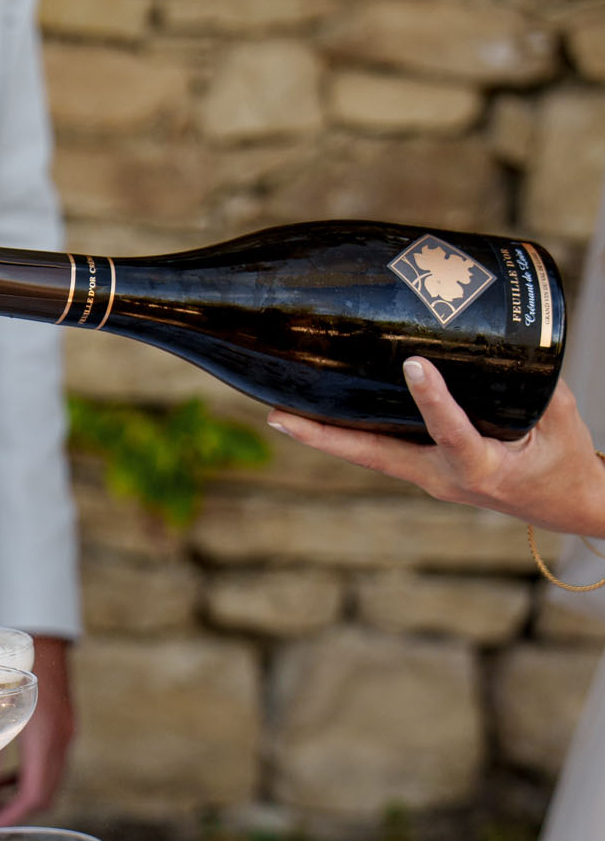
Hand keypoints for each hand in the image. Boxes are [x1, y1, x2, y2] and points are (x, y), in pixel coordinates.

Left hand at [0, 634, 74, 829]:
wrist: (41, 632)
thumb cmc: (8, 663)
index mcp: (44, 736)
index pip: (33, 795)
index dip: (7, 814)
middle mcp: (61, 738)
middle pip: (44, 794)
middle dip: (13, 809)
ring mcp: (65, 732)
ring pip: (48, 781)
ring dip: (20, 793)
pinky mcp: (62, 724)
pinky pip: (49, 763)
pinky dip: (26, 775)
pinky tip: (2, 772)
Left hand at [268, 361, 604, 537]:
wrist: (561, 504)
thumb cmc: (562, 460)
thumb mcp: (559, 420)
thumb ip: (531, 381)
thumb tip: (501, 336)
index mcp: (481, 468)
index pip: (452, 431)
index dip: (432, 400)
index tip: (414, 366)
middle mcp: (443, 477)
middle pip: (374, 455)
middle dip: (324, 437)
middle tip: (279, 417)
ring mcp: (428, 477)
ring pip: (369, 454)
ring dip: (324, 436)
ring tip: (279, 415)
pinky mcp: (424, 471)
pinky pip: (381, 449)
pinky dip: (350, 433)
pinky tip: (320, 415)